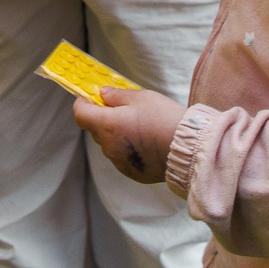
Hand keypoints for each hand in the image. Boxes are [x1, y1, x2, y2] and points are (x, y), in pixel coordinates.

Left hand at [71, 85, 186, 185]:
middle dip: (104, 118)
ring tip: (141, 128)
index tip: (91, 98)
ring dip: (117, 135)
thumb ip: (117, 96)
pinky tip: (147, 144)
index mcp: (107, 125)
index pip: (80, 114)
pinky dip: (129, 150)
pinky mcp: (131, 173)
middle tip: (123, 110)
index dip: (83, 103)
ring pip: (110, 144)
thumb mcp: (142, 97)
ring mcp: (119, 162)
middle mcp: (109, 147)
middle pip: (96, 129)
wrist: (188, 148)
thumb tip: (103, 95)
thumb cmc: (164, 118)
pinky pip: (122, 158)